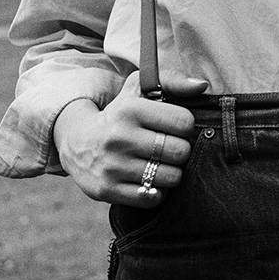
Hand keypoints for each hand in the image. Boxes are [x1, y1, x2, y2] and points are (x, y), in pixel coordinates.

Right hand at [52, 69, 207, 207]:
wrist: (76, 142)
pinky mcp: (106, 190)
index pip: (184, 122)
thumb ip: (174, 81)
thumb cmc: (121, 112)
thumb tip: (202, 85)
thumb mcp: (140, 88)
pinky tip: (150, 179)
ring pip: (171, 177)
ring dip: (172, 172)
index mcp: (130, 109)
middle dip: (181, 150)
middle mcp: (119, 137)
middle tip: (170, 148)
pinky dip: (158, 191)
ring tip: (161, 163)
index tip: (175, 127)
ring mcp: (111, 166)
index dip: (186, 126)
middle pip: (180, 151)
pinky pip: (153, 198)